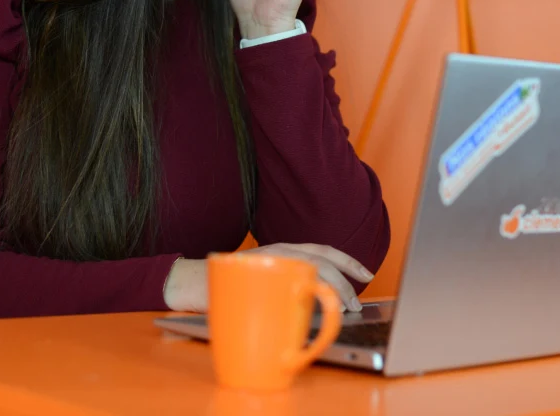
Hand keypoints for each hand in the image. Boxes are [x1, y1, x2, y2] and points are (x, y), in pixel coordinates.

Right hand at [162, 243, 372, 312]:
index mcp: (284, 250)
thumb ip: (289, 286)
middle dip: (343, 280)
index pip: (322, 250)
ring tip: (341, 306)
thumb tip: (321, 308)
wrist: (191, 282)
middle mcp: (278, 251)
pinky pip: (280, 284)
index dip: (347, 259)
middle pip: (320, 259)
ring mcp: (265, 261)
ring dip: (328, 286)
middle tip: (355, 303)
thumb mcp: (266, 281)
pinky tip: (306, 307)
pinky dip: (298, 296)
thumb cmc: (232, 286)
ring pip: (306, 267)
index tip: (368, 273)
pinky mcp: (250, 273)